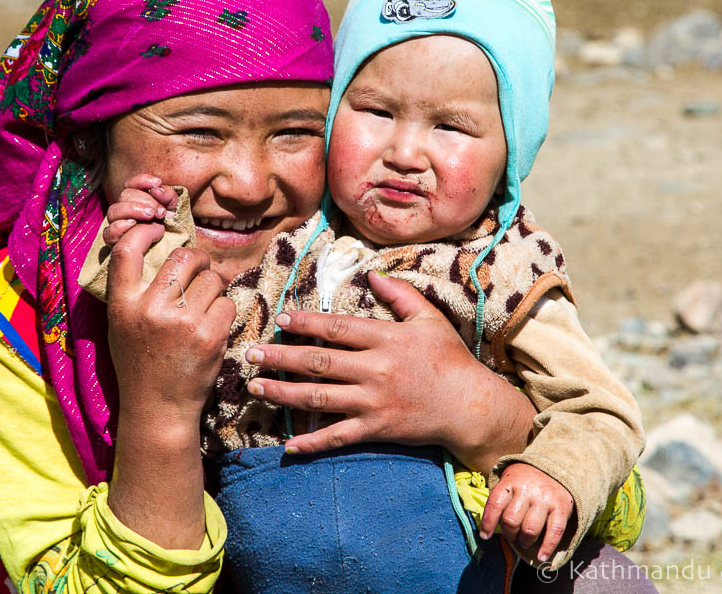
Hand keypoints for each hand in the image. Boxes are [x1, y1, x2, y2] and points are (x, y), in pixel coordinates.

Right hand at [104, 174, 178, 245]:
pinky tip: (134, 225)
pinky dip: (121, 226)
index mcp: (137, 199)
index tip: (157, 182)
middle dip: (145, 200)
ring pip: (114, 210)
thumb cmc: (170, 226)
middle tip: (161, 211)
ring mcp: (118, 225)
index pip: (131, 184)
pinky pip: (109, 231)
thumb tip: (157, 190)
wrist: (170, 247)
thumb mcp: (173, 208)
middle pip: (125, 195)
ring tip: (150, 216)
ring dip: (133, 210)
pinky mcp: (114, 241)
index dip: (142, 180)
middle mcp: (125, 210)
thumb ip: (168, 195)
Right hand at [105, 224, 234, 548]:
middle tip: (199, 269)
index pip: (127, 250)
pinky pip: (227, 303)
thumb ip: (133, 290)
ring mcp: (182, 322)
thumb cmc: (139, 362)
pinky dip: (224, 312)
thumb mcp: (121, 325)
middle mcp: (150, 310)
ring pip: (212, 279)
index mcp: (122, 305)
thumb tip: (157, 245)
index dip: (145, 231)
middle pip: (183, 256)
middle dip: (197, 259)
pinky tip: (212, 327)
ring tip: (204, 306)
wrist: (158, 408)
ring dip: (214, 287)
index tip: (158, 229)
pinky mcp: (210, 336)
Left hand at [244, 272, 534, 469]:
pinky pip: (338, 437)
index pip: (336, 328)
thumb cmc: (449, 359)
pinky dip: (312, 442)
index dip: (304, 323)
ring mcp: (373, 402)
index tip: (279, 320)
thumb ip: (400, 295)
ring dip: (283, 393)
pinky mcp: (376, 429)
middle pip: (317, 362)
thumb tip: (373, 275)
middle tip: (250, 354)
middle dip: (279, 358)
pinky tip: (288, 445)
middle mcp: (375, 370)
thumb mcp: (429, 319)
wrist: (471, 405)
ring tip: (256, 387)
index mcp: (385, 339)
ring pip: (318, 398)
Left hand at [481, 462, 573, 562]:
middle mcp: (528, 489)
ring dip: (524, 541)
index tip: (485, 536)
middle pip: (512, 520)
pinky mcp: (562, 507)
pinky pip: (554, 532)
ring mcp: (545, 498)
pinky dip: (547, 547)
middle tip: (511, 535)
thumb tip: (488, 526)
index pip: (495, 504)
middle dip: (509, 534)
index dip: (487, 523)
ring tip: (524, 541)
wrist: (557, 467)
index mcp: (511, 481)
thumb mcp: (510, 480)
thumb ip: (501, 498)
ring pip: (530, 529)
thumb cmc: (527, 481)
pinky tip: (541, 557)